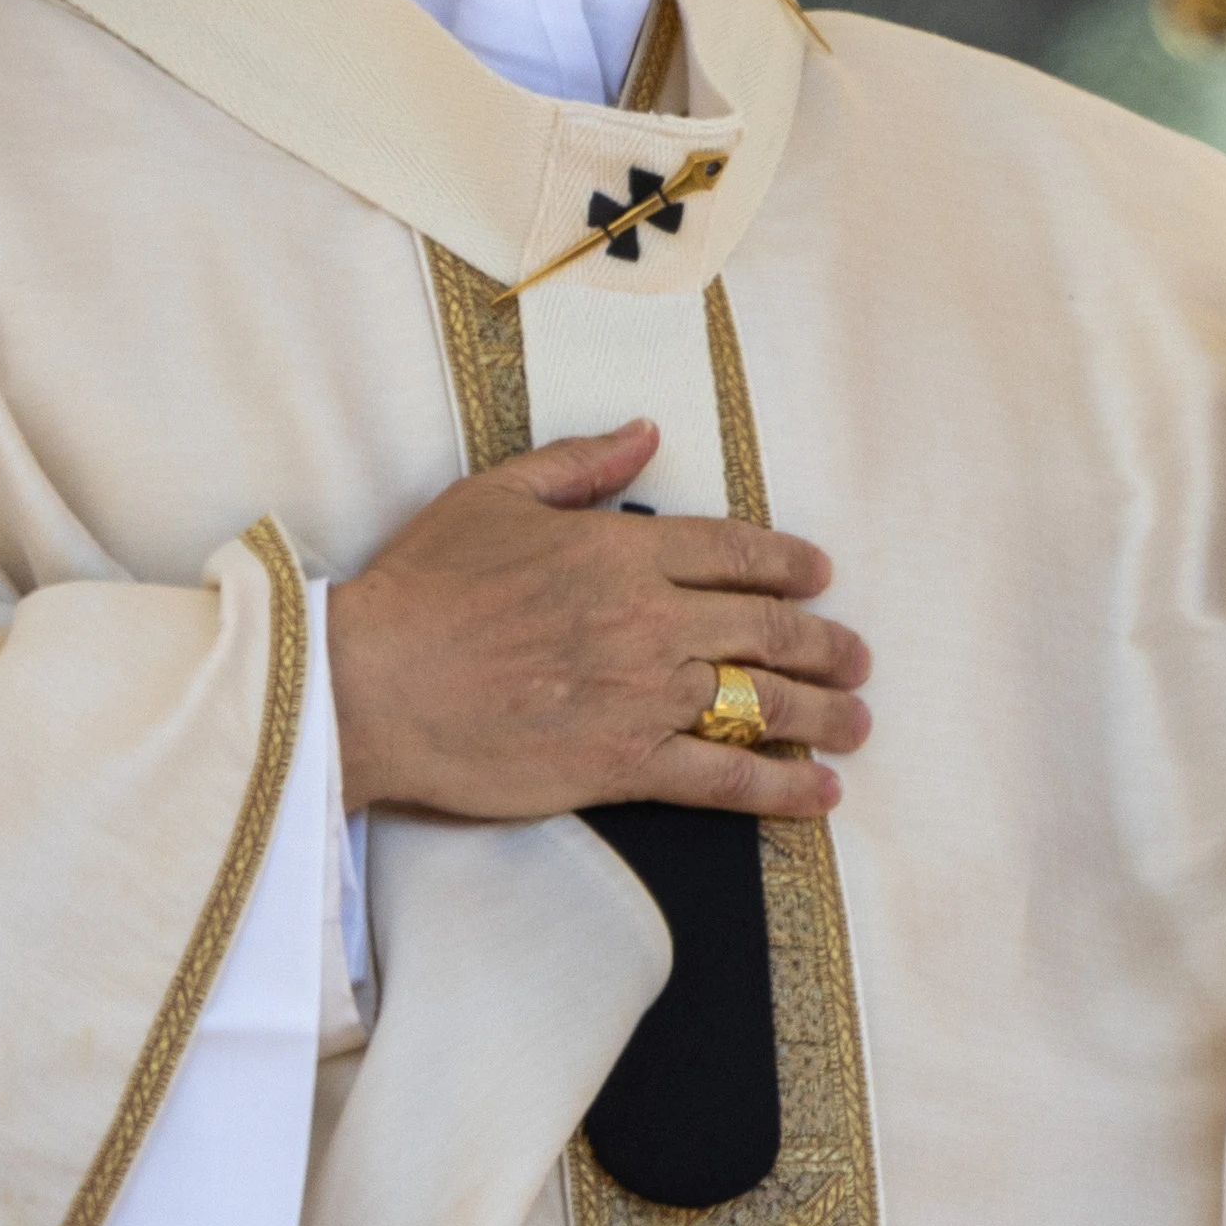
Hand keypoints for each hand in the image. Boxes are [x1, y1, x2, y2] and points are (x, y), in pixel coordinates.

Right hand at [322, 421, 867, 823]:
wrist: (367, 686)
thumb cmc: (421, 590)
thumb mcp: (494, 496)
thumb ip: (580, 463)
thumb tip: (646, 431)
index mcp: (623, 550)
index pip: (737, 552)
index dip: (791, 564)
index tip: (820, 577)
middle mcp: (650, 620)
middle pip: (770, 630)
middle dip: (827, 645)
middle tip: (856, 659)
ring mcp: (643, 693)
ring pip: (763, 703)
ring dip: (825, 715)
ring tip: (857, 723)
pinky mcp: (623, 762)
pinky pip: (724, 777)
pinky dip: (783, 789)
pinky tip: (821, 794)